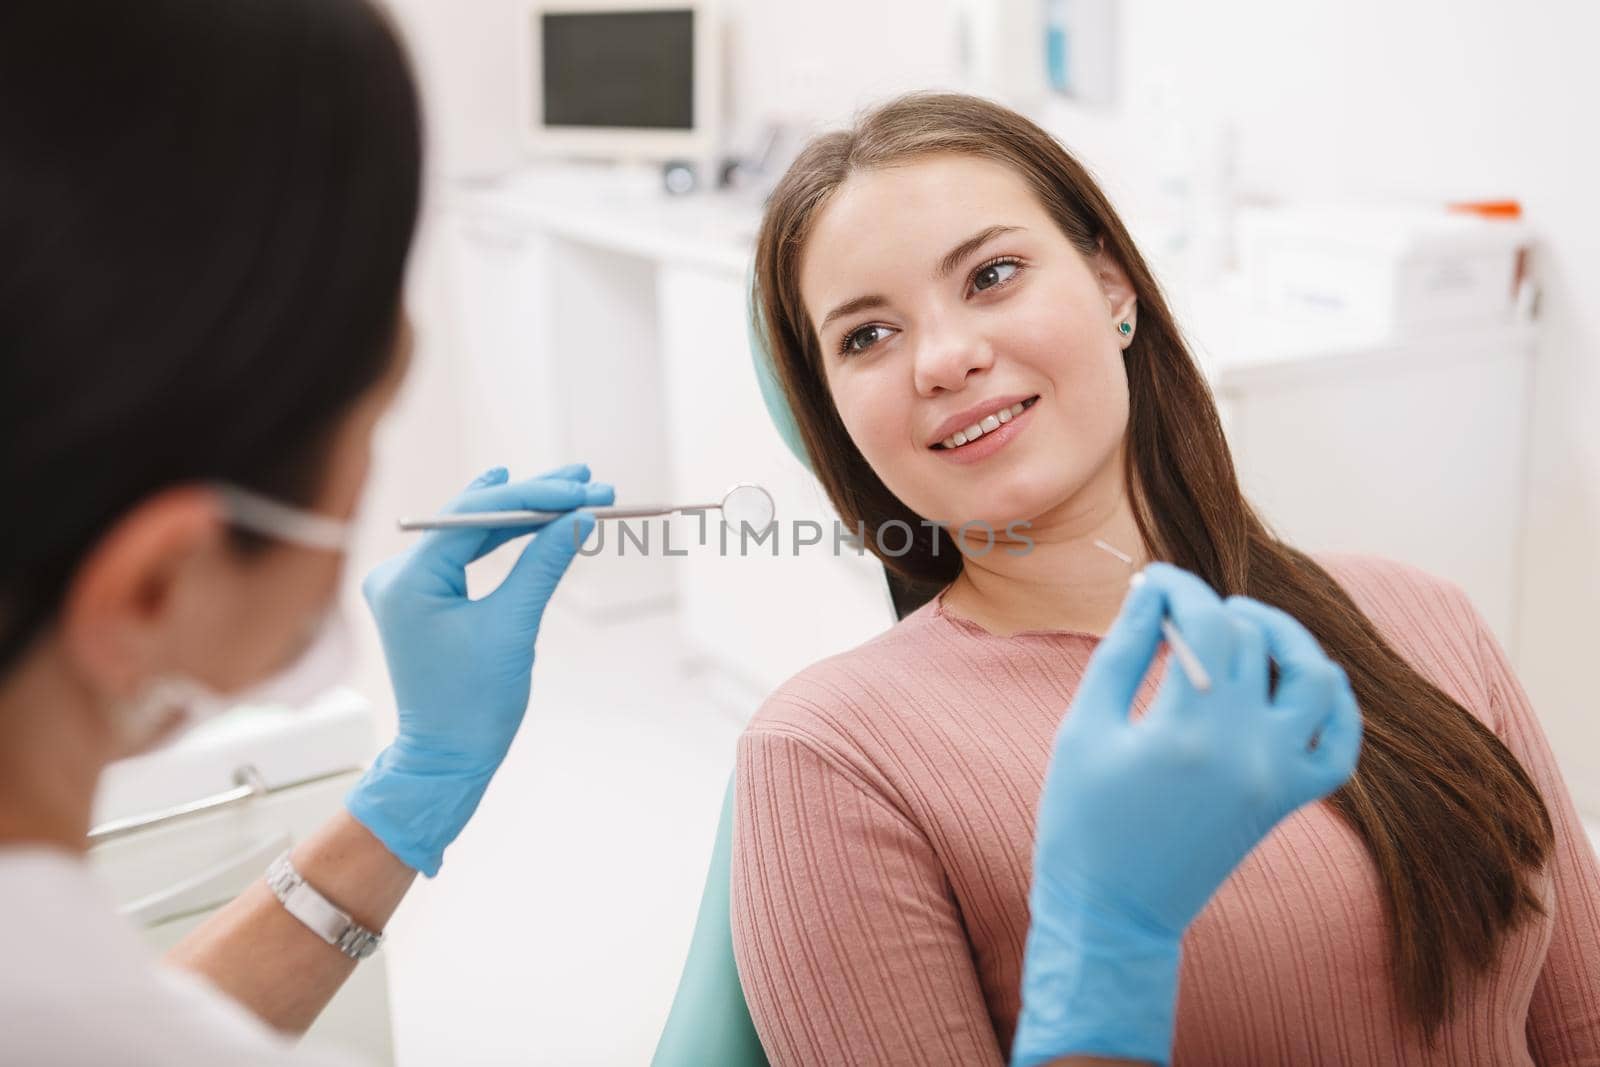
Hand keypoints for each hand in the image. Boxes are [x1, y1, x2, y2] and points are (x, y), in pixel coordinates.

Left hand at [345, 464, 611, 875]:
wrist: (446, 757)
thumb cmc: (473, 704)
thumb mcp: (514, 627)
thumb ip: (544, 565)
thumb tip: (579, 519)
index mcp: (408, 580)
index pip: (475, 515)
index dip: (535, 496)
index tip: (582, 490)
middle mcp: (399, 573)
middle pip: (474, 515)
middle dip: (535, 498)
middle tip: (588, 480)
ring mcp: (408, 583)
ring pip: (472, 529)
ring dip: (524, 512)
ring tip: (573, 489)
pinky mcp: (423, 595)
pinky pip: (465, 551)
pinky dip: (503, 535)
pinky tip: (525, 506)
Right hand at [1011, 563, 1361, 1066]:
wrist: (1112, 914)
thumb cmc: (1082, 820)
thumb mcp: (1085, 729)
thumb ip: (1122, 652)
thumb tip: (1151, 592)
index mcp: (1187, 731)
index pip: (1205, 623)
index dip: (1178, 588)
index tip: (1153, 580)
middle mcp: (1246, 749)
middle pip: (1252, 641)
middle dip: (1213, 610)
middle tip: (1174, 612)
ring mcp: (1277, 777)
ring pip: (1317, 679)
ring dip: (1285, 639)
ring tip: (1242, 629)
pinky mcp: (1288, 801)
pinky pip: (1340, 743)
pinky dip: (1331, 703)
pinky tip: (1293, 682)